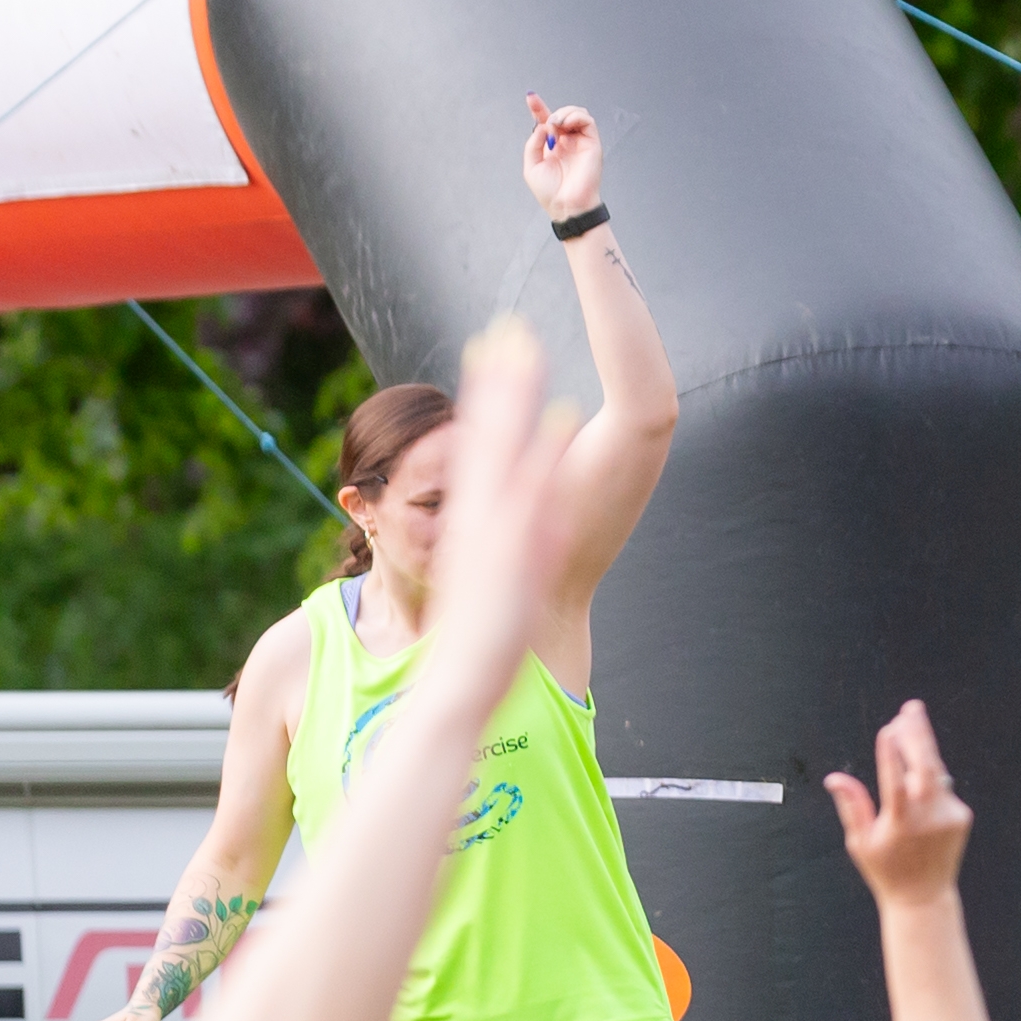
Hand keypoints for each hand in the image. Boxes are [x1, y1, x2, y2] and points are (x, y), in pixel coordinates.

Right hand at [412, 320, 581, 724]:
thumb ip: (494, 550)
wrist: (457, 690)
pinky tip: (563, 426)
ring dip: (518, 405)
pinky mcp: (515, 560)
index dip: (486, 401)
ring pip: (508, 456)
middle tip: (512, 331)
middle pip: (488, 440)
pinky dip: (545, 461)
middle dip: (500, 386)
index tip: (495, 354)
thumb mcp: (481, 585)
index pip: (476, 450)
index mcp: (471, 526)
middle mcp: (480, 522)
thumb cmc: (475, 644)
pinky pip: (534, 499)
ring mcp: (496, 538)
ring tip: (532, 356)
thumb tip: (513, 528)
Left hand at [520, 97, 604, 222]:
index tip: (530, 97)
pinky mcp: (593, 145)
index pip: (547, 121)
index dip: (539, 108)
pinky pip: (588, 121)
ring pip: (578, 113)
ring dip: (565, 113)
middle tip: (549, 125)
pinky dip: (576, 116)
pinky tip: (566, 125)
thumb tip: (544, 125)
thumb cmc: (550, 193)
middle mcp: (568, 143)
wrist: (566, 206)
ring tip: (558, 125)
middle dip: (553, 112)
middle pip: (563, 114)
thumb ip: (533, 143)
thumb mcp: (531, 166)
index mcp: (553, 147)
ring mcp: (580, 143)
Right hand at [826, 701, 971, 907]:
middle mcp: (928, 818)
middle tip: (909, 709)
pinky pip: (943, 786)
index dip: (891, 755)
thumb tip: (834, 778)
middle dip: (917, 734)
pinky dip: (929, 774)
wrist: (924, 897)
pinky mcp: (961, 816)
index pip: (895, 783)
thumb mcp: (859, 842)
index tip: (887, 729)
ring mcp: (948, 816)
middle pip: (925, 767)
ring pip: (936, 770)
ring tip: (909, 720)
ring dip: (923, 745)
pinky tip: (916, 769)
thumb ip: (851, 806)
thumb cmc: (885, 870)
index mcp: (900, 825)